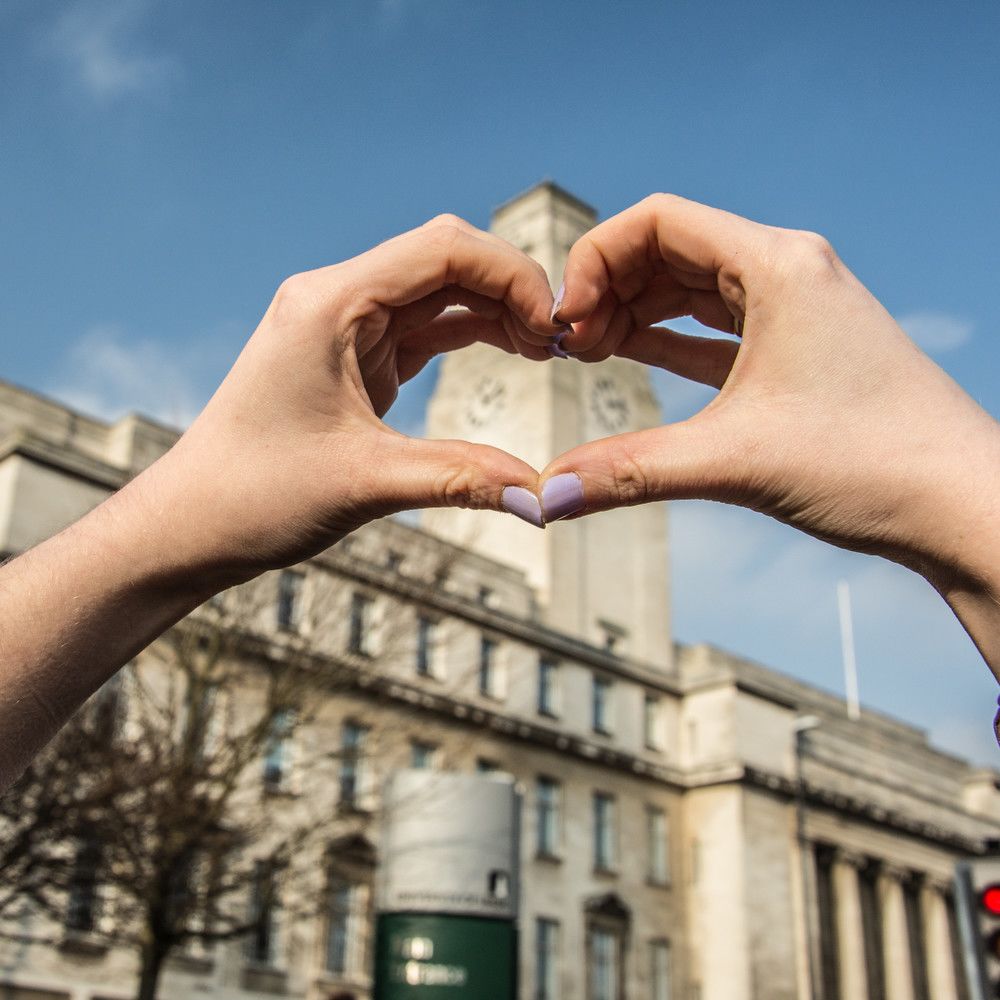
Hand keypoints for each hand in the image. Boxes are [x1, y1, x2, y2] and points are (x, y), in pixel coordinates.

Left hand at [133, 214, 561, 591]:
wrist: (190, 524)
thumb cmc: (254, 495)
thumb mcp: (366, 483)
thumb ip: (461, 478)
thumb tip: (544, 498)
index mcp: (330, 303)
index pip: (443, 249)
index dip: (512, 276)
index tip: (554, 329)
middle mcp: (336, 298)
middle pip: (447, 260)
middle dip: (512, 289)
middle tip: (562, 342)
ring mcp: (344, 325)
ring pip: (441, 292)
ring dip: (497, 311)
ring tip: (548, 349)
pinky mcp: (353, 357)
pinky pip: (427, 327)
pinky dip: (473, 334)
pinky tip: (513, 352)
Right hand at [541, 195, 999, 672]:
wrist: (962, 506)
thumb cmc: (875, 465)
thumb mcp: (735, 461)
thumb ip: (630, 471)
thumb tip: (548, 495)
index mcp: (778, 265)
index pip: (658, 220)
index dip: (595, 262)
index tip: (566, 323)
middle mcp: (788, 272)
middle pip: (670, 248)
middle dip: (609, 290)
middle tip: (570, 349)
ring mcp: (797, 310)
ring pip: (693, 286)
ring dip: (635, 313)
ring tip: (590, 355)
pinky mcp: (800, 350)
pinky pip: (717, 325)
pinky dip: (670, 337)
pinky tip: (632, 358)